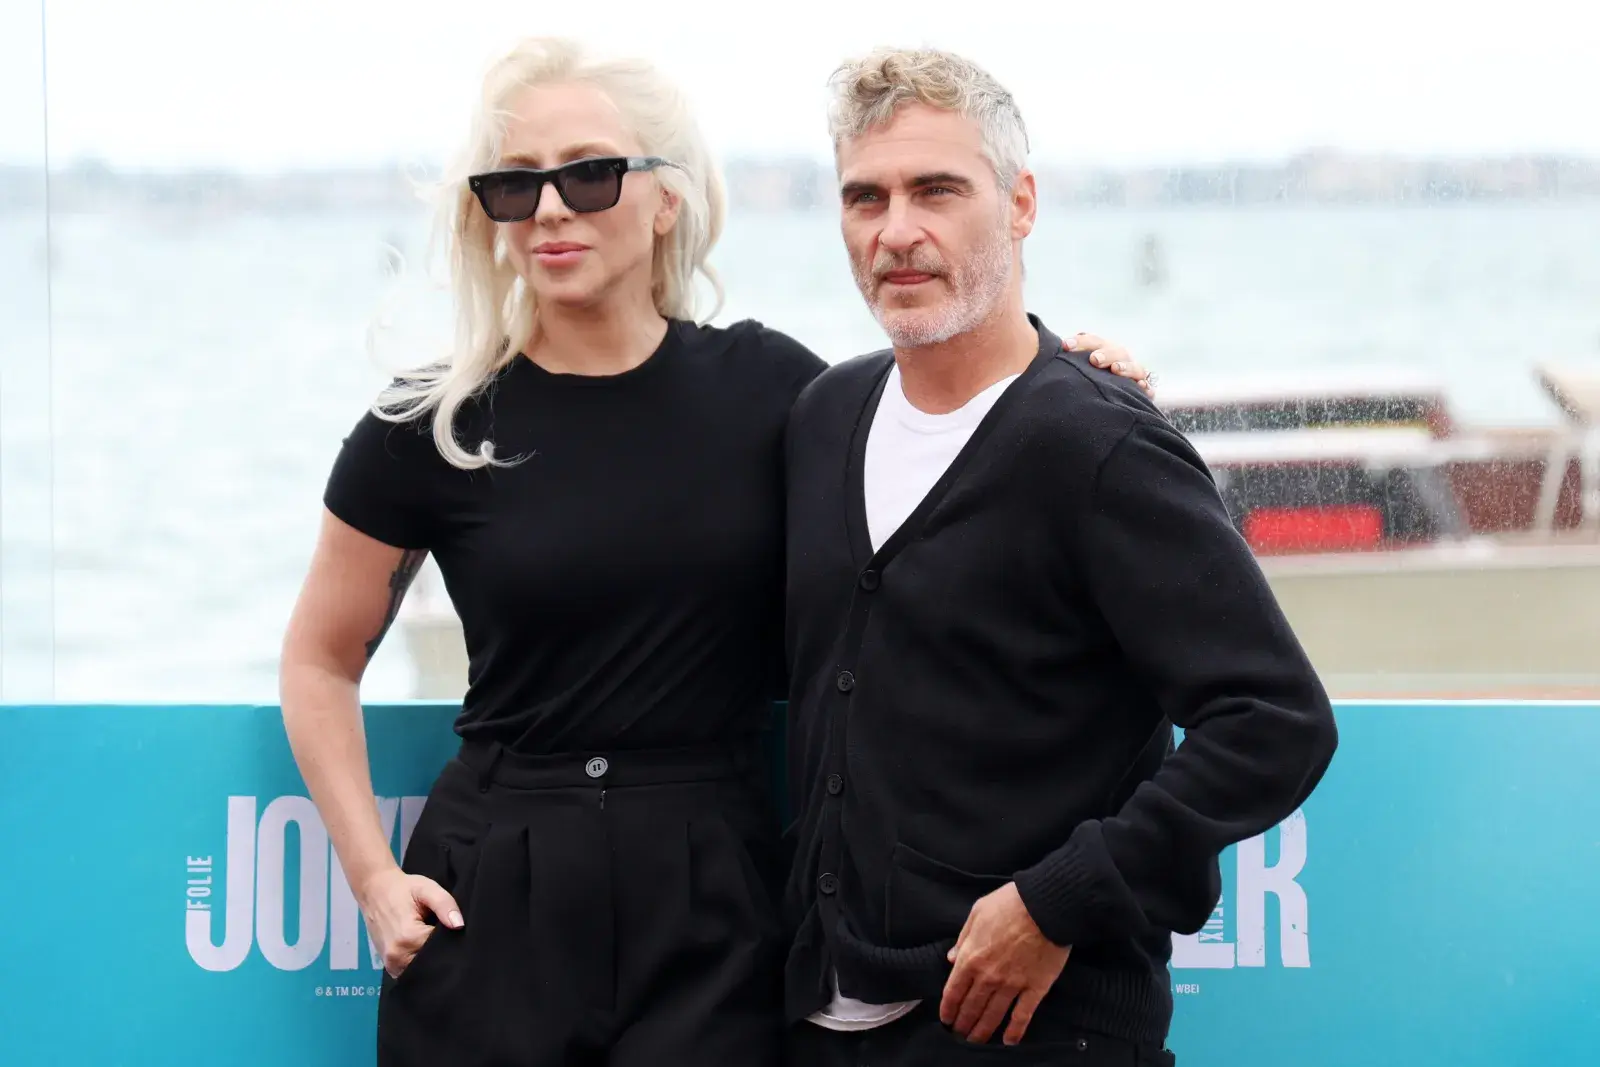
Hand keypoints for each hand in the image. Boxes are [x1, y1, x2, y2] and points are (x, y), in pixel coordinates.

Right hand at [359, 866, 463, 977]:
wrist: (375, 891)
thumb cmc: (403, 889)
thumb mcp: (427, 889)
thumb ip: (445, 905)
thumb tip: (459, 925)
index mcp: (408, 938)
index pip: (442, 950)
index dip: (452, 941)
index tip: (455, 931)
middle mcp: (397, 956)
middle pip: (432, 963)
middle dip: (442, 952)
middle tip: (444, 934)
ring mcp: (391, 964)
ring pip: (422, 970)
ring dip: (431, 959)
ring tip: (433, 939)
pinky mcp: (390, 967)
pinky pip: (411, 971)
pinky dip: (420, 962)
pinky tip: (423, 946)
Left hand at [939, 882, 1070, 1045]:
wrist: (1045, 906)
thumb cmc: (1010, 904)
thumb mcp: (977, 913)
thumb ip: (963, 938)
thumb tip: (952, 958)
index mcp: (971, 957)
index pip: (953, 991)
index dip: (948, 1008)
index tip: (946, 1018)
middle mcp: (988, 976)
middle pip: (972, 1007)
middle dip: (963, 1024)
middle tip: (960, 1034)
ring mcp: (1012, 985)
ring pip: (993, 1015)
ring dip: (983, 1031)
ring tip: (977, 1041)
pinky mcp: (1035, 988)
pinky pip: (1022, 1015)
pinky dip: (1015, 1031)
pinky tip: (1009, 1041)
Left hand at [1064, 333, 1156, 400]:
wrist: (1104, 398)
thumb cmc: (1081, 381)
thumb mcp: (1071, 371)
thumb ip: (1061, 363)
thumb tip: (1038, 355)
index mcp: (1099, 349)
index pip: (1091, 340)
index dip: (1080, 342)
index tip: (1065, 346)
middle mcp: (1117, 358)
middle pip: (1114, 350)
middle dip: (1104, 353)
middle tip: (1094, 360)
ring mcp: (1131, 373)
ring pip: (1133, 366)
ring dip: (1125, 367)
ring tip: (1115, 370)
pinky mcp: (1141, 390)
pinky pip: (1147, 387)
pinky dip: (1145, 386)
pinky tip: (1141, 387)